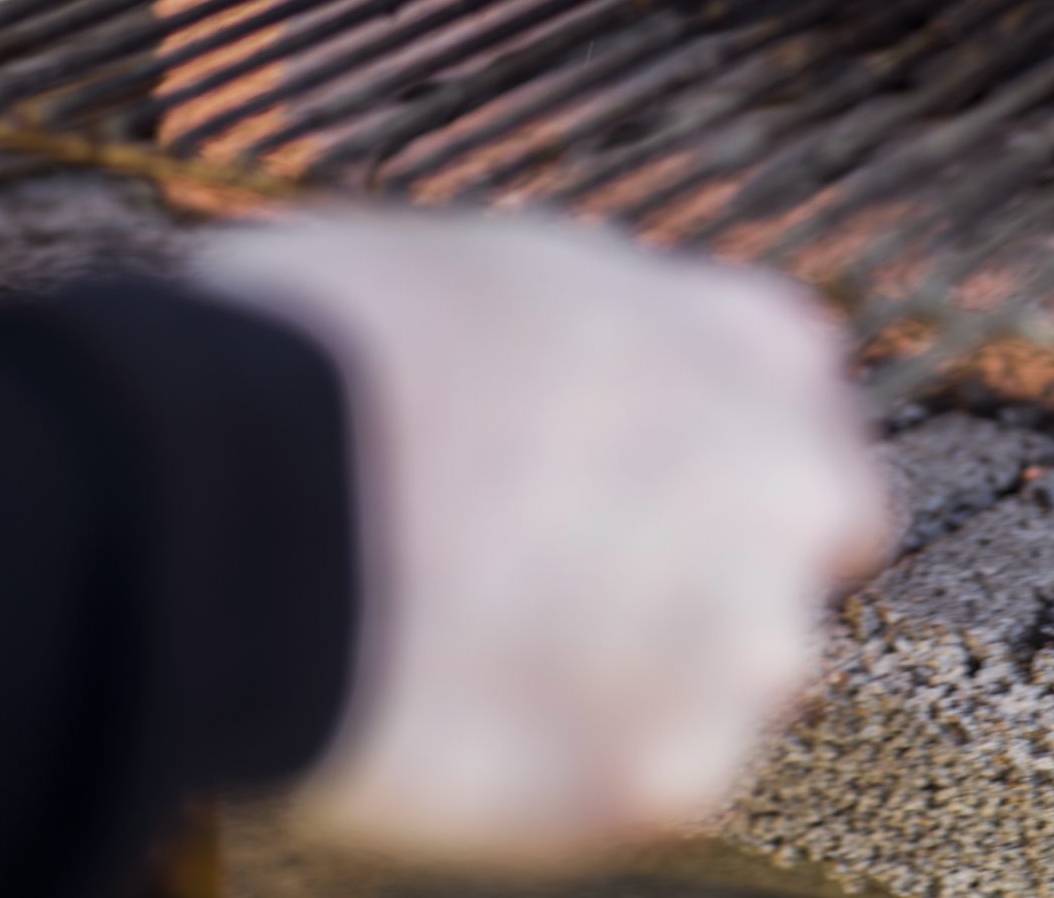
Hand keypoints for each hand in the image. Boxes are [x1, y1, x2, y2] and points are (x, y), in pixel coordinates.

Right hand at [192, 212, 890, 869]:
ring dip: (645, 683)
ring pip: (731, 689)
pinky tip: (466, 720)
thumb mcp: (494, 266)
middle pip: (805, 560)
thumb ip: (596, 332)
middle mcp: (788, 486)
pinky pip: (645, 786)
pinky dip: (570, 773)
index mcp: (749, 342)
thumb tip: (573, 366)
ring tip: (492, 657)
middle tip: (577, 591)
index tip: (648, 492)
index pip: (810, 418)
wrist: (243, 493)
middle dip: (720, 579)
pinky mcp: (670, 774)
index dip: (721, 463)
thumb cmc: (329, 351)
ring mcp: (742, 639)